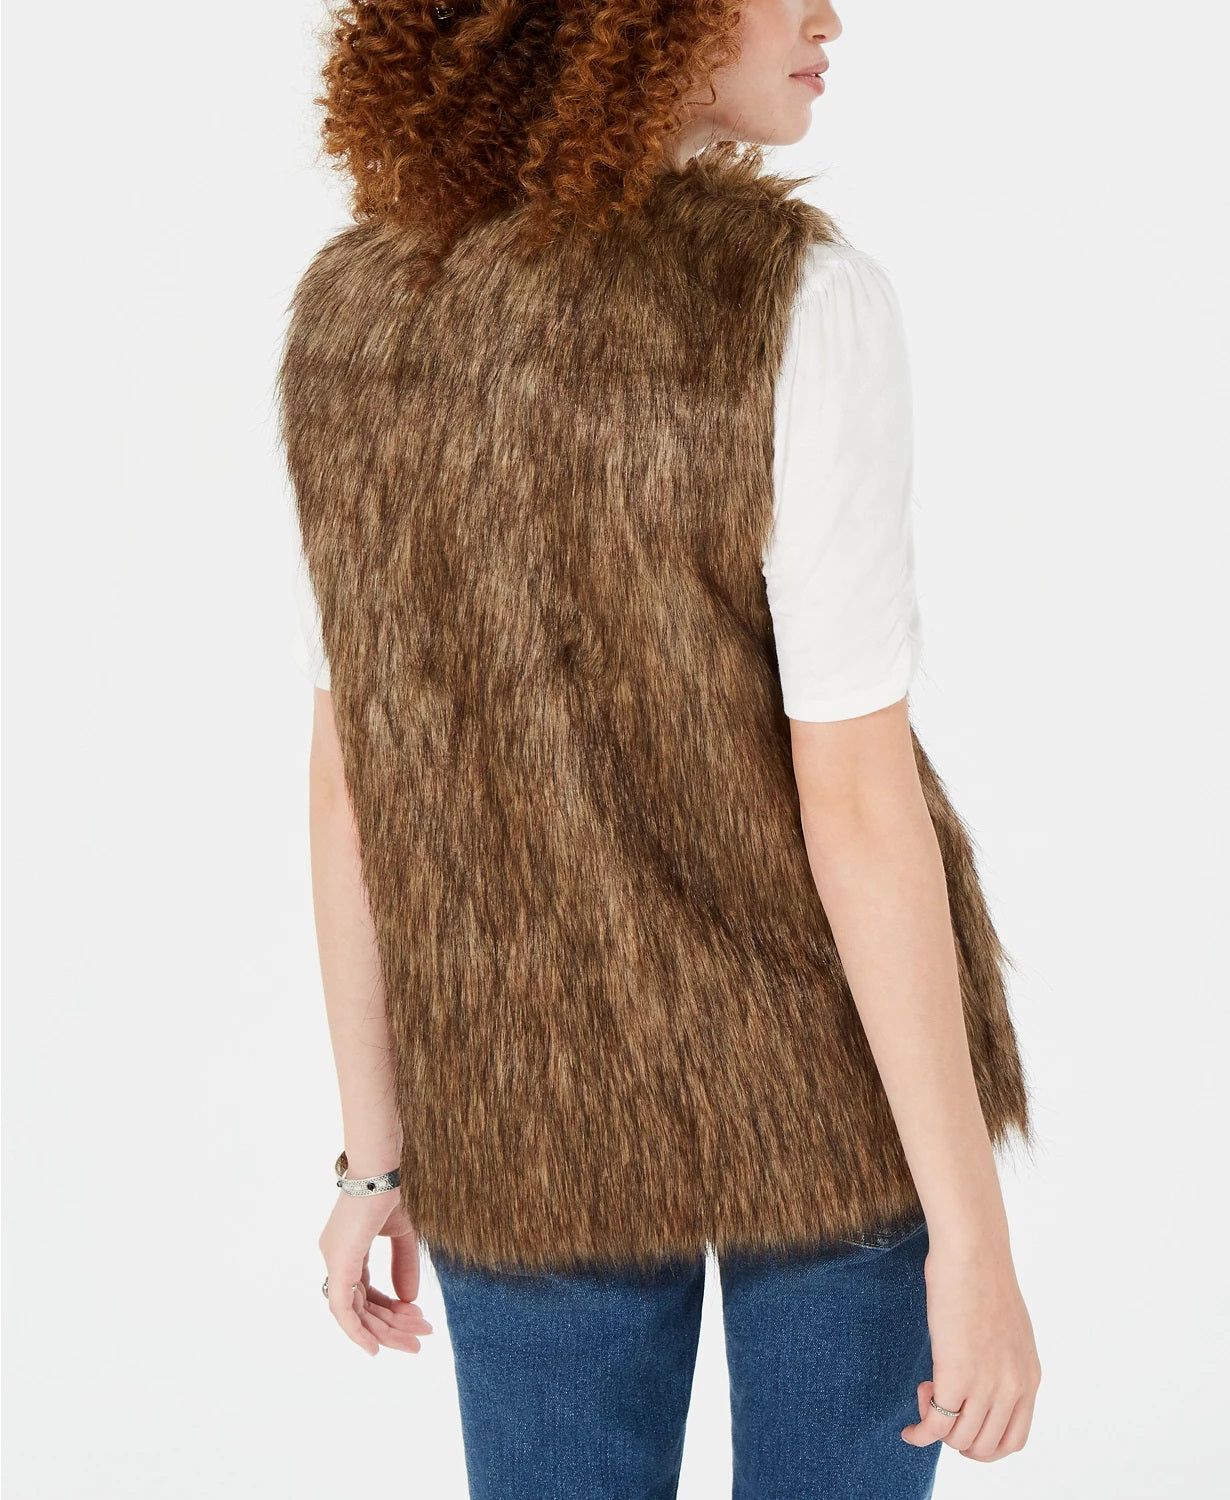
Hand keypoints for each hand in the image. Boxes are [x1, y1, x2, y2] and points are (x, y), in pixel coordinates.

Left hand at [319, 1189, 433, 1356]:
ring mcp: (335, 1262)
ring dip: (385, 1330)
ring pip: (356, 1313)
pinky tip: (375, 1347)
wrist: (382, 1168)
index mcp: (348, 1250)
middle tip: (421, 1338)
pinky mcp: (339, 1264)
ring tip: (416, 1340)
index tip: (416, 1318)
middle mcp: (336, 1259)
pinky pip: (343, 1310)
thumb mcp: (402, 1234)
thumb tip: (409, 1299)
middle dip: (393, 1326)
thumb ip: (404, 1265)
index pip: (365, 1293)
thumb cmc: (391, 1190)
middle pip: (363, 1307)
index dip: (390, 1310)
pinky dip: (357, 1331)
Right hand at [900, 1233, 1040, 1460]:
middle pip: (986, 1447)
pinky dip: (920, 1435)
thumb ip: (1002, 1358)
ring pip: (960, 1440)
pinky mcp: (956, 1376)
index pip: (1014, 1439)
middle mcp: (1013, 1388)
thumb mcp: (1007, 1328)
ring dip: (938, 1430)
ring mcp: (986, 1385)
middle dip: (959, 1439)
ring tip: (924, 1394)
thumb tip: (981, 1368)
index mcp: (1028, 1377)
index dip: (984, 1442)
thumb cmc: (982, 1275)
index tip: (962, 1420)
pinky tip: (910, 1430)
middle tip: (939, 1406)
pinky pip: (936, 1425)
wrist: (972, 1250)